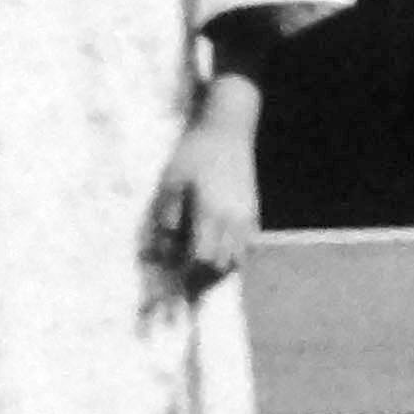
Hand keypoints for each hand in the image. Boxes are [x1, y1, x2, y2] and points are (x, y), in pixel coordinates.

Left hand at [143, 87, 262, 290]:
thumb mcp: (172, 181)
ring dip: (219, 270)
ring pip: (237, 260)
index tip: (174, 285)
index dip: (188, 277)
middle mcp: (233, 220)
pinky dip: (234, 257)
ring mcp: (247, 217)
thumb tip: (158, 254)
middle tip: (185, 283)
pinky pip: (248, 247)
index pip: (201, 260)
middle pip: (220, 266)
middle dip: (202, 279)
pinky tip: (218, 254)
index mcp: (210, 213)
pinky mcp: (254, 212)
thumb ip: (166, 219)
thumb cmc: (194, 152)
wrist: (227, 127)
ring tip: (200, 271)